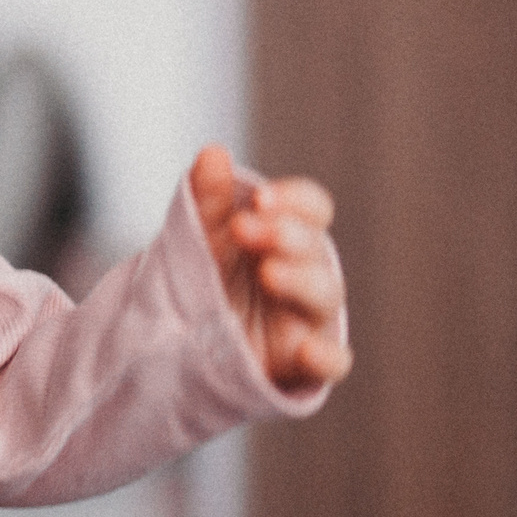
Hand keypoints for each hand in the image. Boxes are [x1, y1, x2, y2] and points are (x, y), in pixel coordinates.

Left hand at [190, 144, 349, 394]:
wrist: (183, 343)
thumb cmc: (209, 280)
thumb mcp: (202, 238)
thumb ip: (207, 199)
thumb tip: (213, 153)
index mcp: (290, 236)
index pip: (312, 208)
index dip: (293, 200)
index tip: (258, 199)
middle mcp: (307, 273)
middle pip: (316, 248)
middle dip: (286, 234)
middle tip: (245, 229)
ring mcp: (308, 319)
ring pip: (325, 294)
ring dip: (300, 279)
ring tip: (268, 272)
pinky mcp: (300, 364)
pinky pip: (333, 362)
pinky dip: (327, 357)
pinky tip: (308, 350)